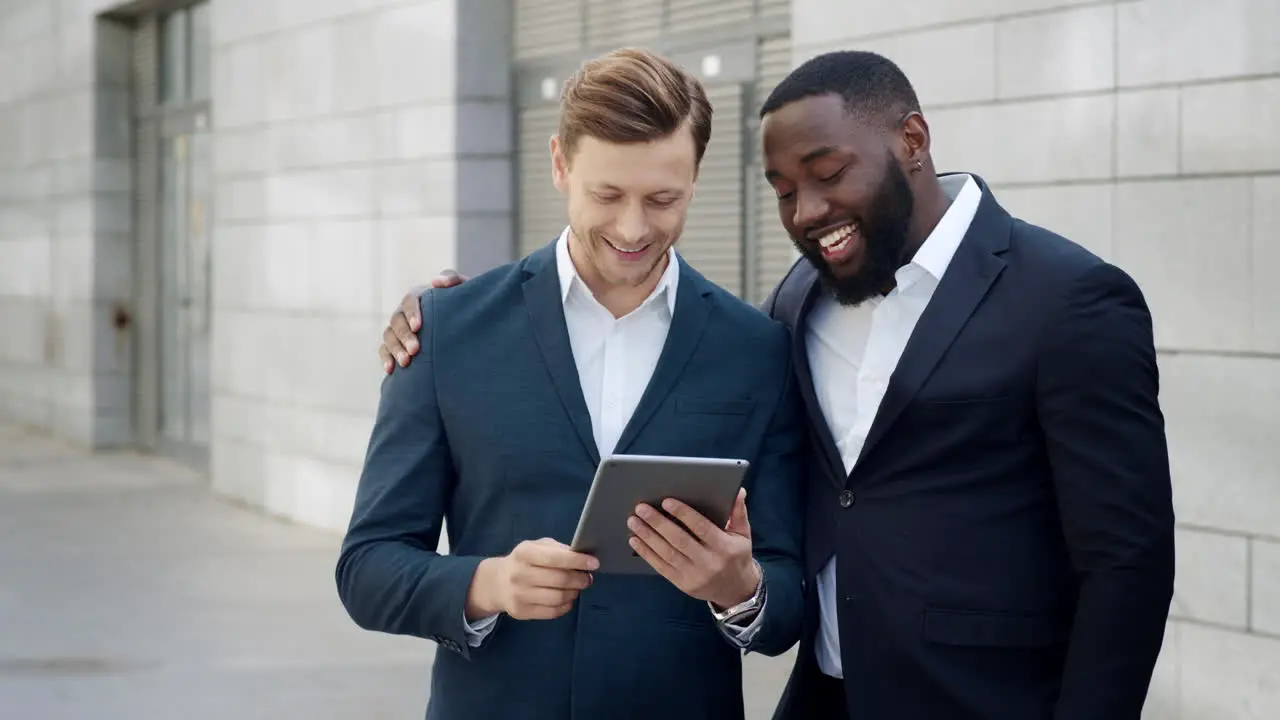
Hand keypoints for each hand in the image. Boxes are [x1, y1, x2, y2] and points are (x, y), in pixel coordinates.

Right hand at [378, 269, 470, 373]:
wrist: (465, 326)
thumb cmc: (464, 305)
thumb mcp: (464, 289)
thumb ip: (452, 279)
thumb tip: (436, 281)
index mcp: (419, 296)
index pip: (409, 301)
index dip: (411, 313)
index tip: (418, 326)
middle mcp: (405, 312)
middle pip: (396, 321)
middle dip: (404, 336)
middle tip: (415, 350)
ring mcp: (399, 329)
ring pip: (389, 336)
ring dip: (395, 349)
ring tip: (406, 362)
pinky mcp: (397, 345)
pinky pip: (384, 350)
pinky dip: (385, 358)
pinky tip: (391, 370)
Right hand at [466, 538, 598, 620]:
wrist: (497, 583)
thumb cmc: (524, 561)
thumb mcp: (536, 547)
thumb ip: (557, 549)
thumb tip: (581, 556)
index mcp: (524, 553)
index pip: (556, 558)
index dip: (578, 561)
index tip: (594, 563)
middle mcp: (519, 574)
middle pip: (560, 580)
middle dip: (580, 579)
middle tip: (587, 578)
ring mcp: (519, 595)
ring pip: (558, 598)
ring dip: (574, 593)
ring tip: (577, 588)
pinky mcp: (521, 612)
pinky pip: (552, 612)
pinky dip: (566, 606)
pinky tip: (567, 598)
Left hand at [628, 488, 759, 609]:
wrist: (735, 591)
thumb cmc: (736, 556)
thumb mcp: (743, 535)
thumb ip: (738, 512)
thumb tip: (738, 491)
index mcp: (724, 548)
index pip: (701, 528)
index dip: (683, 514)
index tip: (666, 501)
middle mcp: (709, 563)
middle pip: (679, 540)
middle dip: (658, 523)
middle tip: (641, 508)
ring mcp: (694, 576)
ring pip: (666, 554)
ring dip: (647, 536)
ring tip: (633, 521)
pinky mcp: (682, 584)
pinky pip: (661, 567)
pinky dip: (646, 553)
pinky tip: (635, 540)